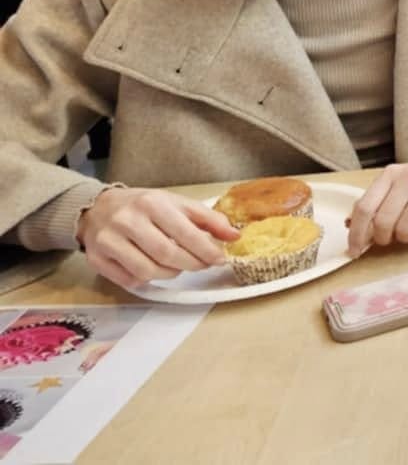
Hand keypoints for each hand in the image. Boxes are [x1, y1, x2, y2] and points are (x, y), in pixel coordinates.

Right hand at [76, 187, 238, 291]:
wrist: (98, 208)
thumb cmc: (143, 206)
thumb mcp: (177, 203)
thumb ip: (208, 218)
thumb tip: (234, 236)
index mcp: (152, 203)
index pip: (186, 233)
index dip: (206, 251)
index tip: (220, 259)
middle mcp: (128, 220)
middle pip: (167, 255)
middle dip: (192, 264)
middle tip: (202, 265)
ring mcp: (109, 241)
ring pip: (148, 271)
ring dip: (170, 274)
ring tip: (178, 266)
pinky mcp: (97, 259)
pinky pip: (129, 280)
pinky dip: (147, 279)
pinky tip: (153, 268)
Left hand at [347, 156, 407, 255]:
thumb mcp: (397, 185)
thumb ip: (376, 203)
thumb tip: (351, 227)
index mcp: (389, 174)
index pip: (364, 207)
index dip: (356, 233)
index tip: (354, 250)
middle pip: (383, 221)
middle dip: (382, 238)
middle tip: (388, 239)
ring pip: (405, 227)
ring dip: (404, 238)